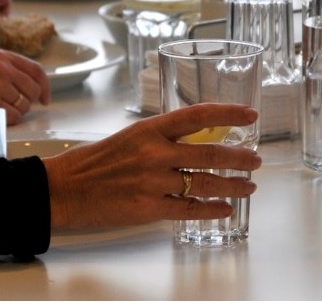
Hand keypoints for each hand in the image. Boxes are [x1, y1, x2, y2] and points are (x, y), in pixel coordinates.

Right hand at [0, 49, 50, 125]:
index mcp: (1, 56)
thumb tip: (34, 83)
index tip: (45, 98)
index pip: (37, 70)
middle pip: (33, 90)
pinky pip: (12, 118)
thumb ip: (8, 68)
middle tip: (15, 106)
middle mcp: (1, 69)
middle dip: (29, 102)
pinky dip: (6, 121)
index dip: (45, 86)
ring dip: (16, 112)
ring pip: (24, 106)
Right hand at [43, 103, 261, 228]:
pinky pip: (189, 209)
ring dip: (233, 185)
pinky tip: (225, 207)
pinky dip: (212, 209)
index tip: (250, 115)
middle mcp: (155, 152)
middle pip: (210, 152)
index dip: (228, 113)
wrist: (65, 188)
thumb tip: (200, 138)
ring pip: (205, 183)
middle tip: (256, 159)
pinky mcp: (149, 208)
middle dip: (239, 157)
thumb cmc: (96, 160)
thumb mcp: (132, 136)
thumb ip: (163, 137)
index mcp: (150, 129)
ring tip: (249, 186)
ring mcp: (153, 181)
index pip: (198, 115)